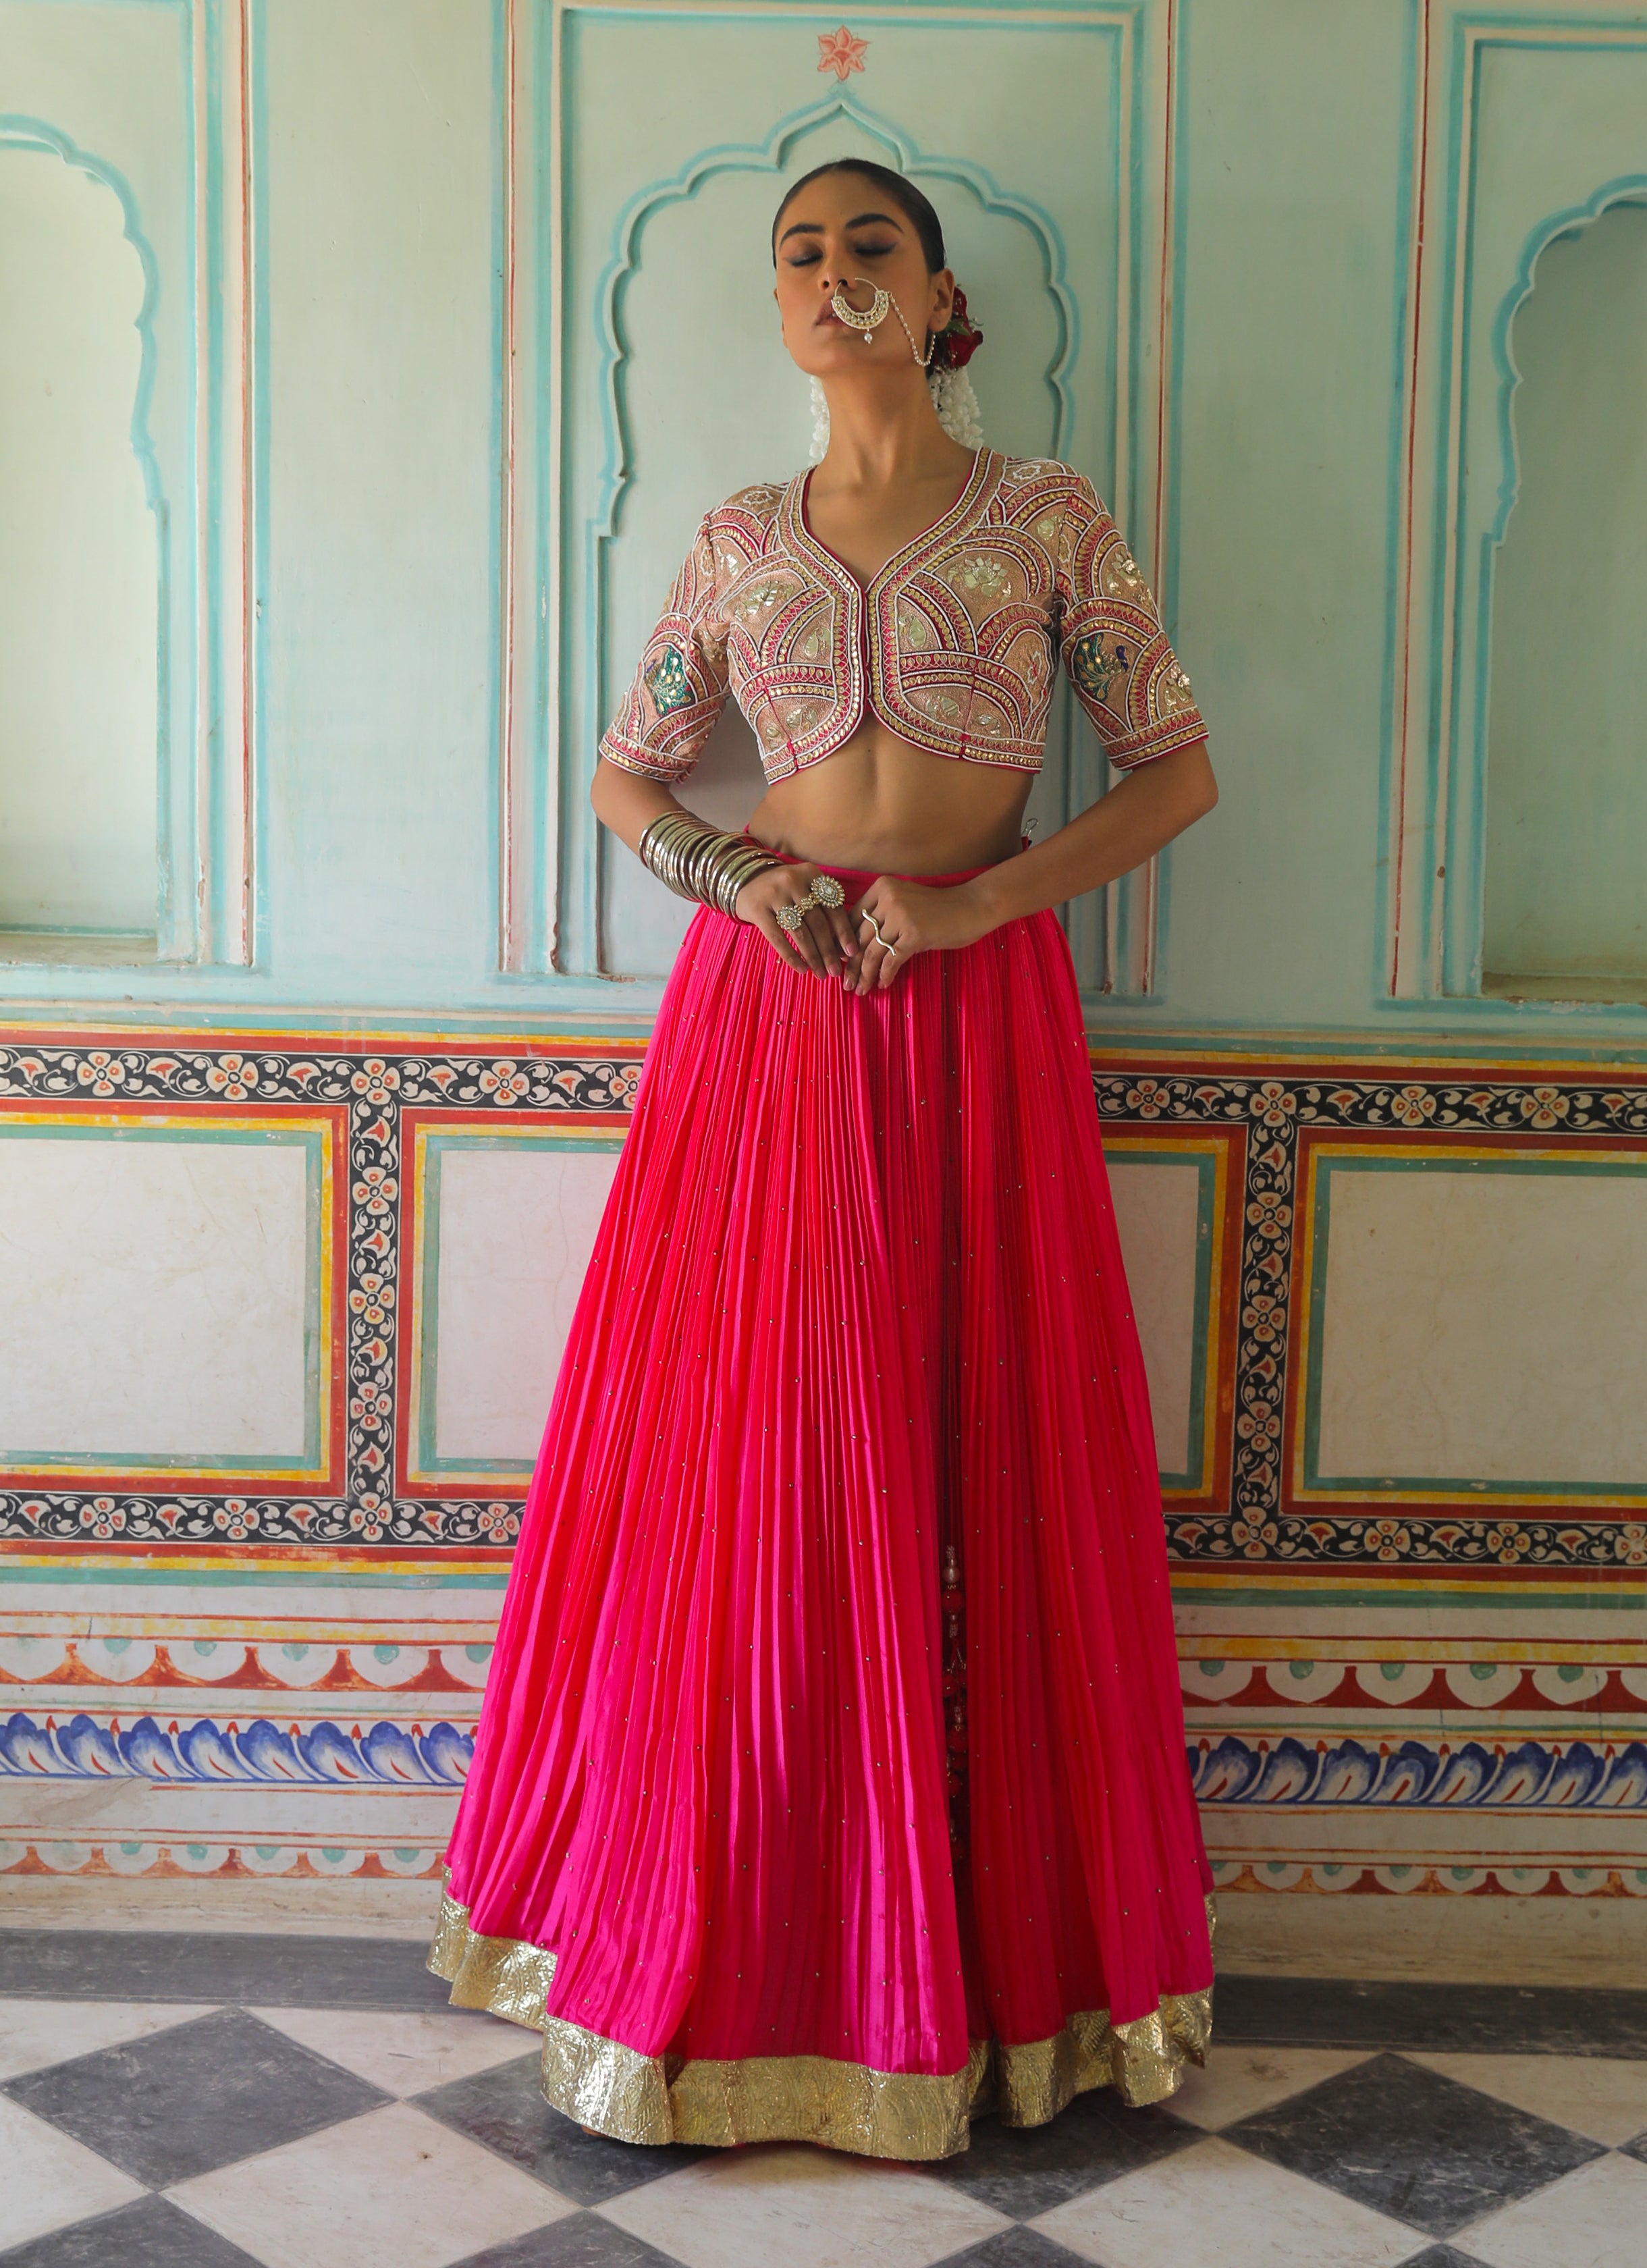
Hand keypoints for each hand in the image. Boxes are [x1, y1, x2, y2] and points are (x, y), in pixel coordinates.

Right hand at [734, 861, 859, 977]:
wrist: (745, 880)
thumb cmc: (785, 891)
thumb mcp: (805, 888)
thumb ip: (823, 910)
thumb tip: (843, 949)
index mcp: (811, 874)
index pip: (833, 907)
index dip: (844, 932)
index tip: (851, 953)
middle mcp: (793, 880)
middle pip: (818, 923)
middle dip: (829, 951)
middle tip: (836, 971)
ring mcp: (774, 894)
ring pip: (800, 933)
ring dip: (813, 957)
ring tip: (821, 974)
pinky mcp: (757, 909)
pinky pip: (778, 938)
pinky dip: (791, 956)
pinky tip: (801, 969)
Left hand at [844, 877, 996, 993]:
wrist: (972, 906)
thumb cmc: (938, 909)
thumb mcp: (904, 903)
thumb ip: (881, 916)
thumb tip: (854, 946)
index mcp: (882, 887)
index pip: (853, 920)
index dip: (845, 945)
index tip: (841, 964)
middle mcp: (888, 898)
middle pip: (860, 938)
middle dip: (851, 965)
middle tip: (846, 984)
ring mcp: (901, 915)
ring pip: (873, 952)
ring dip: (865, 975)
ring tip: (861, 990)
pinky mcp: (914, 933)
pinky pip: (892, 960)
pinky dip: (886, 975)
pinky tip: (884, 985)